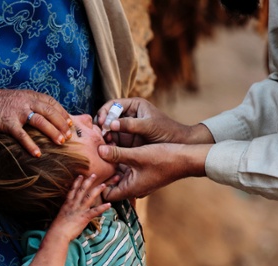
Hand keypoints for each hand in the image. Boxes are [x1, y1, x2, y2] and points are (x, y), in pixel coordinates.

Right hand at [0, 88, 72, 156]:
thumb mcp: (18, 98)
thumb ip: (30, 104)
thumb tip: (44, 116)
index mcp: (30, 95)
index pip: (52, 103)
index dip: (63, 113)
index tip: (70, 123)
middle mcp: (26, 101)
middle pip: (50, 112)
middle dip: (61, 124)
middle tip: (69, 136)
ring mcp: (17, 111)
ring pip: (40, 122)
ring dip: (52, 132)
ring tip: (60, 143)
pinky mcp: (8, 123)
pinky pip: (22, 135)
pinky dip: (30, 145)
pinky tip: (37, 154)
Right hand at [48, 174, 110, 240]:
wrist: (58, 233)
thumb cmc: (58, 227)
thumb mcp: (61, 216)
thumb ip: (67, 211)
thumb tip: (69, 212)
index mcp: (67, 203)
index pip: (72, 190)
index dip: (77, 182)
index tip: (80, 175)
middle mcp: (74, 204)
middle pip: (82, 190)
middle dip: (88, 181)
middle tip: (94, 174)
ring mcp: (79, 210)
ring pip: (89, 197)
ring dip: (97, 190)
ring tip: (103, 185)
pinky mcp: (84, 217)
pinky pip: (95, 211)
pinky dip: (102, 208)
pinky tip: (109, 204)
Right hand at [96, 98, 214, 144]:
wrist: (179, 145)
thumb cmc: (166, 131)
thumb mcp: (149, 126)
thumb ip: (130, 125)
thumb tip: (110, 124)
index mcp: (134, 106)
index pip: (113, 104)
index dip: (105, 112)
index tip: (102, 122)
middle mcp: (128, 115)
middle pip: (108, 117)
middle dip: (102, 125)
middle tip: (99, 134)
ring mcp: (127, 128)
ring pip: (109, 130)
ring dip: (104, 135)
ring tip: (103, 142)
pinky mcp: (127, 140)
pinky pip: (114, 141)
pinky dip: (109, 144)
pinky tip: (107, 149)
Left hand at [98, 143, 211, 199]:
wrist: (187, 159)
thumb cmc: (164, 158)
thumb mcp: (137, 154)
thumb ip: (116, 153)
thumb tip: (98, 150)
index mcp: (131, 189)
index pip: (106, 193)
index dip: (98, 182)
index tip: (93, 168)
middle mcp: (134, 188)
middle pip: (112, 183)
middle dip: (104, 171)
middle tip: (95, 157)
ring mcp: (139, 181)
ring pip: (120, 175)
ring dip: (112, 164)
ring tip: (103, 150)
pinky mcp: (144, 174)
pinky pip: (128, 170)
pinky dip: (122, 161)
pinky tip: (116, 148)